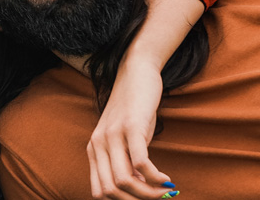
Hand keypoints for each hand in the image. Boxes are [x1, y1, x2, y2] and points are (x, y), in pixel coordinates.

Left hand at [87, 59, 174, 199]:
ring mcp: (113, 135)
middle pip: (111, 191)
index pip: (99, 192)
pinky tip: (166, 178)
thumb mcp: (123, 138)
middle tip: (159, 199)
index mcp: (93, 150)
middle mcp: (98, 144)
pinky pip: (140, 162)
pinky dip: (155, 177)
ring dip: (149, 193)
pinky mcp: (131, 126)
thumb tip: (137, 190)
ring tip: (165, 191)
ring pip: (125, 181)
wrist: (136, 73)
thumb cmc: (133, 110)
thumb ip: (123, 161)